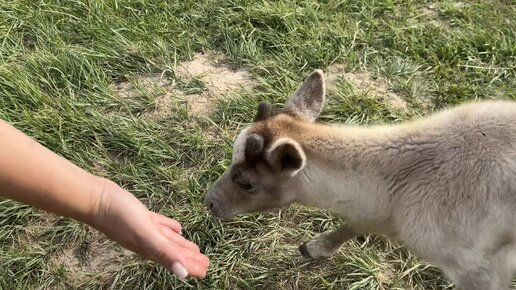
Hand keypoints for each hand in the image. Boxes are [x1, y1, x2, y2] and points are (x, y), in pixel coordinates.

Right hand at [89, 179, 208, 278]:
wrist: (96, 199)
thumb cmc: (120, 217)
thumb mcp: (146, 234)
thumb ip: (164, 253)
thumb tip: (183, 274)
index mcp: (152, 248)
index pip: (176, 260)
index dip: (191, 266)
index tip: (205, 271)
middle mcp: (149, 241)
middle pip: (174, 252)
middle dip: (189, 258)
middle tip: (204, 262)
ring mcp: (145, 229)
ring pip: (168, 240)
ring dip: (181, 246)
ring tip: (193, 249)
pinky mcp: (142, 217)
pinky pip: (160, 226)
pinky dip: (169, 228)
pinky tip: (175, 228)